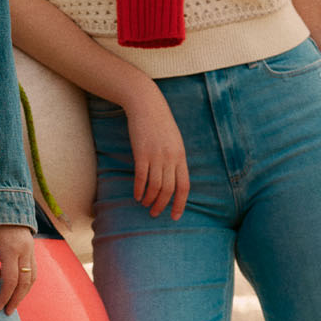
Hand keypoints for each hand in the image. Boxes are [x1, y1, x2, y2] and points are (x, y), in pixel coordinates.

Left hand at [0, 224, 36, 314]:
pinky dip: (28, 284)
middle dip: (16, 299)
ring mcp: (31, 250)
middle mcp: (25, 250)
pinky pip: (34, 271)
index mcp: (11, 248)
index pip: (11, 279)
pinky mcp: (33, 249)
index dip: (5, 296)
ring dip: (23, 294)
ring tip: (14, 304)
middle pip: (25, 282)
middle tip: (8, 312)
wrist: (6, 203)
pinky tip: (19, 291)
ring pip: (32, 278)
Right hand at [123, 82, 189, 219]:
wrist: (146, 105)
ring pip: (155, 186)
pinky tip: (136, 195)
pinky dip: (139, 189)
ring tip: (144, 204)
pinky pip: (141, 177)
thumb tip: (174, 178)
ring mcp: (156, 156)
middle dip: (162, 205)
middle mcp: (171, 158)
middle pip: (169, 189)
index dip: (180, 203)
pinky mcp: (141, 153)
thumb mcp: (174, 141)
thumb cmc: (160, 123)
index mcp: (181, 156)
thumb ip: (175, 159)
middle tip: (154, 213)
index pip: (184, 186)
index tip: (174, 216)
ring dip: (150, 199)